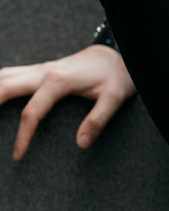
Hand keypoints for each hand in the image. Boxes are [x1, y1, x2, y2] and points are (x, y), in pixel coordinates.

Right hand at [0, 45, 136, 160]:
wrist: (115, 54)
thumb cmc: (115, 76)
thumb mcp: (115, 98)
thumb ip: (98, 120)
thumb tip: (81, 144)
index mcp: (57, 81)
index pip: (31, 113)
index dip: (23, 137)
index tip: (17, 157)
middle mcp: (42, 72)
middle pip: (2, 88)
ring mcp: (37, 69)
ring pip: (1, 76)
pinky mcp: (37, 70)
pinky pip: (8, 74)